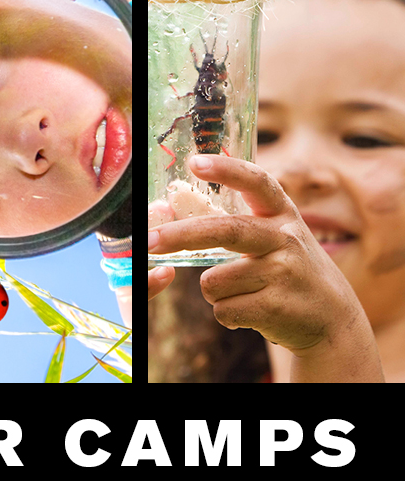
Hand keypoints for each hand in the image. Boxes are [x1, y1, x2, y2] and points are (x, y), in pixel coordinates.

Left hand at [147, 155, 382, 380]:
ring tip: (244, 292)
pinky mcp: (278, 306)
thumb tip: (168, 213)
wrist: (332, 318)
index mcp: (281, 214)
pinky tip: (252, 311)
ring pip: (212, 281)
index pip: (255, 181)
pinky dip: (227, 314)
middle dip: (179, 236)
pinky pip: (222, 309)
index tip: (195, 162)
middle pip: (223, 231)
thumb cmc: (286, 270)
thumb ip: (236, 224)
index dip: (226, 169)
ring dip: (215, 291)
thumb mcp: (275, 237)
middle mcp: (285, 238)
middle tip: (148, 242)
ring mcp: (284, 273)